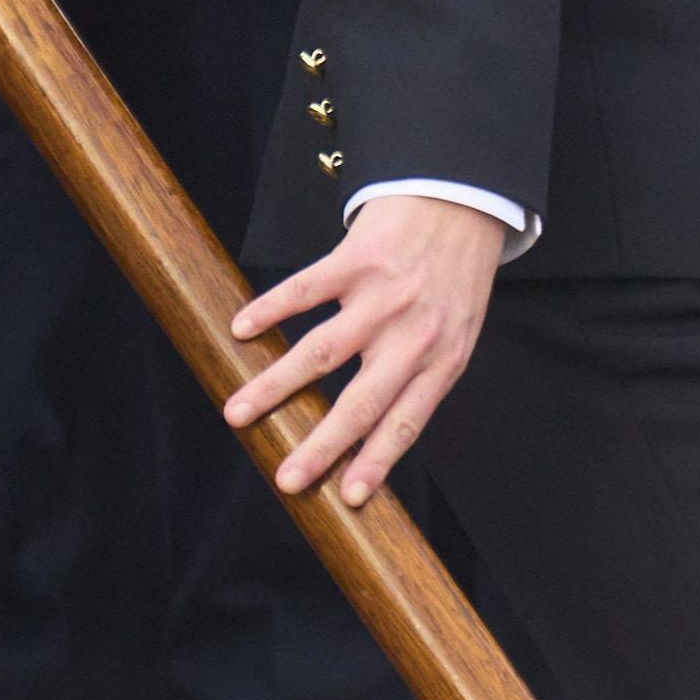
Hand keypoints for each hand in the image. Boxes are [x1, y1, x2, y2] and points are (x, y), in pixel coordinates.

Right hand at [226, 192, 503, 503]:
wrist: (462, 199)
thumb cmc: (454, 276)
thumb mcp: (457, 332)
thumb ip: (420, 375)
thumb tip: (374, 432)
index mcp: (442, 359)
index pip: (406, 422)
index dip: (378, 461)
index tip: (349, 499)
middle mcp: (413, 334)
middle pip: (361, 401)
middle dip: (321, 446)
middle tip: (285, 479)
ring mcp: (384, 297)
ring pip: (321, 353)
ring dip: (275, 386)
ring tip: (237, 414)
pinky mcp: (357, 260)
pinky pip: (305, 290)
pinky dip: (270, 310)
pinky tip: (241, 329)